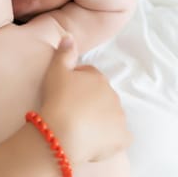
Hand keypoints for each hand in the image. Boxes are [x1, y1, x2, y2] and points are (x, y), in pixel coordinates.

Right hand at [40, 34, 130, 163]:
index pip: (90, 77)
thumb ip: (64, 52)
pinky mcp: (122, 137)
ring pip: (112, 116)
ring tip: (82, 129)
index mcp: (98, 78)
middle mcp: (113, 95)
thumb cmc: (58, 100)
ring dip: (101, 119)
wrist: (63, 133)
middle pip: (102, 96)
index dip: (77, 84)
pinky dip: (112, 139)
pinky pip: (120, 137)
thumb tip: (69, 35)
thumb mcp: (55, 71)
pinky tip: (98, 141)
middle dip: (91, 102)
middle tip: (72, 112)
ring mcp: (119, 117)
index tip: (66, 94)